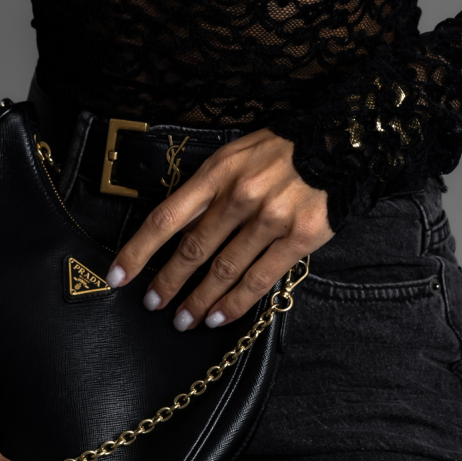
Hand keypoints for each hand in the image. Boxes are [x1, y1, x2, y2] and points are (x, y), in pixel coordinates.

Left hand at [106, 128, 331, 329]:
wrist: (343, 140)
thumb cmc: (286, 147)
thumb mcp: (240, 151)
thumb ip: (212, 184)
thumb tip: (181, 220)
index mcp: (219, 171)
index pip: (168, 216)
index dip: (139, 249)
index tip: (118, 274)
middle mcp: (240, 195)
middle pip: (193, 249)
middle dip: (167, 282)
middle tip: (153, 304)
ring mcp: (270, 219)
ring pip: (224, 270)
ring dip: (199, 300)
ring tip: (184, 320)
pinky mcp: (299, 237)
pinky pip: (260, 279)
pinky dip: (235, 303)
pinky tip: (219, 317)